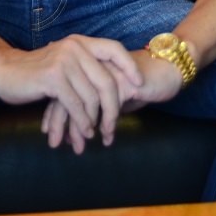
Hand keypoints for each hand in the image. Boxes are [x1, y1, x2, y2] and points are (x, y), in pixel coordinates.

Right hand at [0, 35, 143, 151]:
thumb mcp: (64, 63)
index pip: (114, 48)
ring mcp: (63, 62)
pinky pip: (76, 105)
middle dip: (113, 108)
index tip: (140, 84)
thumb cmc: (35, 72)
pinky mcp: (53, 78)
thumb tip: (112, 87)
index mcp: (79, 43)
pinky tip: (84, 132)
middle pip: (106, 80)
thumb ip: (84, 69)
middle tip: (112, 128)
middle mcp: (74, 48)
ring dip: (95, 120)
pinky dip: (82, 122)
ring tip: (94, 133)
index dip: (129, 66)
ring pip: (92, 98)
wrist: (3, 71)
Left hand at [41, 51, 185, 151]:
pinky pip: (109, 106)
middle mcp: (92, 67)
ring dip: (80, 128)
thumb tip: (82, 127)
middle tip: (54, 144)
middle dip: (59, 123)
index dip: (54, 112)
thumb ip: (97, 107)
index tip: (47, 132)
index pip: (62, 90)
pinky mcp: (123, 81)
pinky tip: (106, 137)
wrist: (168, 69)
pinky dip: (107, 124)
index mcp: (86, 68)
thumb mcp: (114, 97)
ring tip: (79, 147)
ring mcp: (107, 72)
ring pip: (85, 103)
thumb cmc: (140, 83)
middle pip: (68, 95)